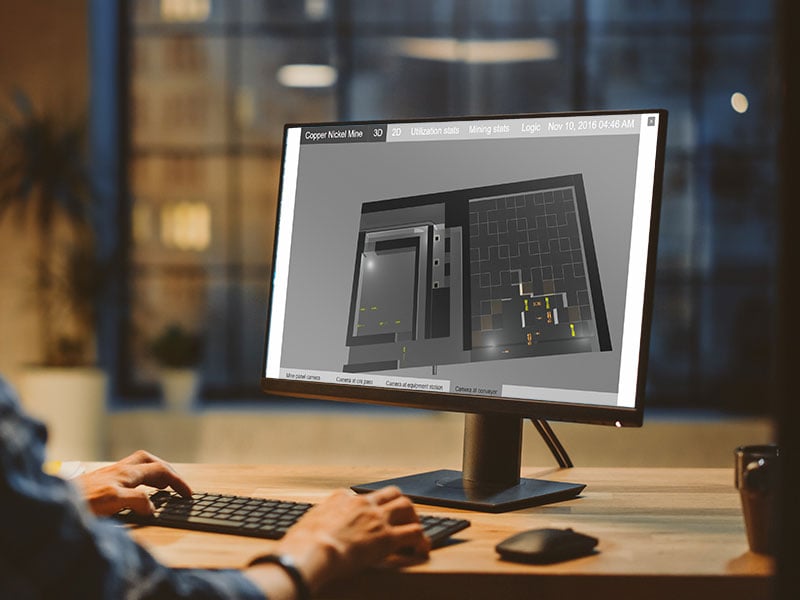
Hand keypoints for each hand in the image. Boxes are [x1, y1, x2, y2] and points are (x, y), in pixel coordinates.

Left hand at [75, 450, 191, 515]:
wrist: (55, 503)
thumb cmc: (81, 502)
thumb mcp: (114, 501)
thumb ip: (137, 500)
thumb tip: (152, 507)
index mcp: (127, 473)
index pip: (160, 471)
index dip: (177, 481)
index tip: (188, 494)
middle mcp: (119, 470)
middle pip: (150, 461)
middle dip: (167, 470)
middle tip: (176, 484)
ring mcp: (109, 475)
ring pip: (138, 465)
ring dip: (153, 472)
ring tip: (161, 486)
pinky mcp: (101, 483)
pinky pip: (127, 474)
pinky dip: (139, 479)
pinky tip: (135, 491)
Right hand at [246, 486, 429, 595]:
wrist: (311, 551)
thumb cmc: (302, 545)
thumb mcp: (305, 525)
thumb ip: (312, 524)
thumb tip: (301, 537)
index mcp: (341, 498)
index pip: (361, 495)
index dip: (369, 507)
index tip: (371, 516)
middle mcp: (362, 503)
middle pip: (390, 493)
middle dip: (399, 504)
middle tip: (403, 517)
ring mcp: (376, 518)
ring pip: (407, 506)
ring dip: (413, 518)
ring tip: (415, 531)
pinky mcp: (387, 536)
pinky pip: (413, 534)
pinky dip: (421, 541)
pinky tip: (421, 549)